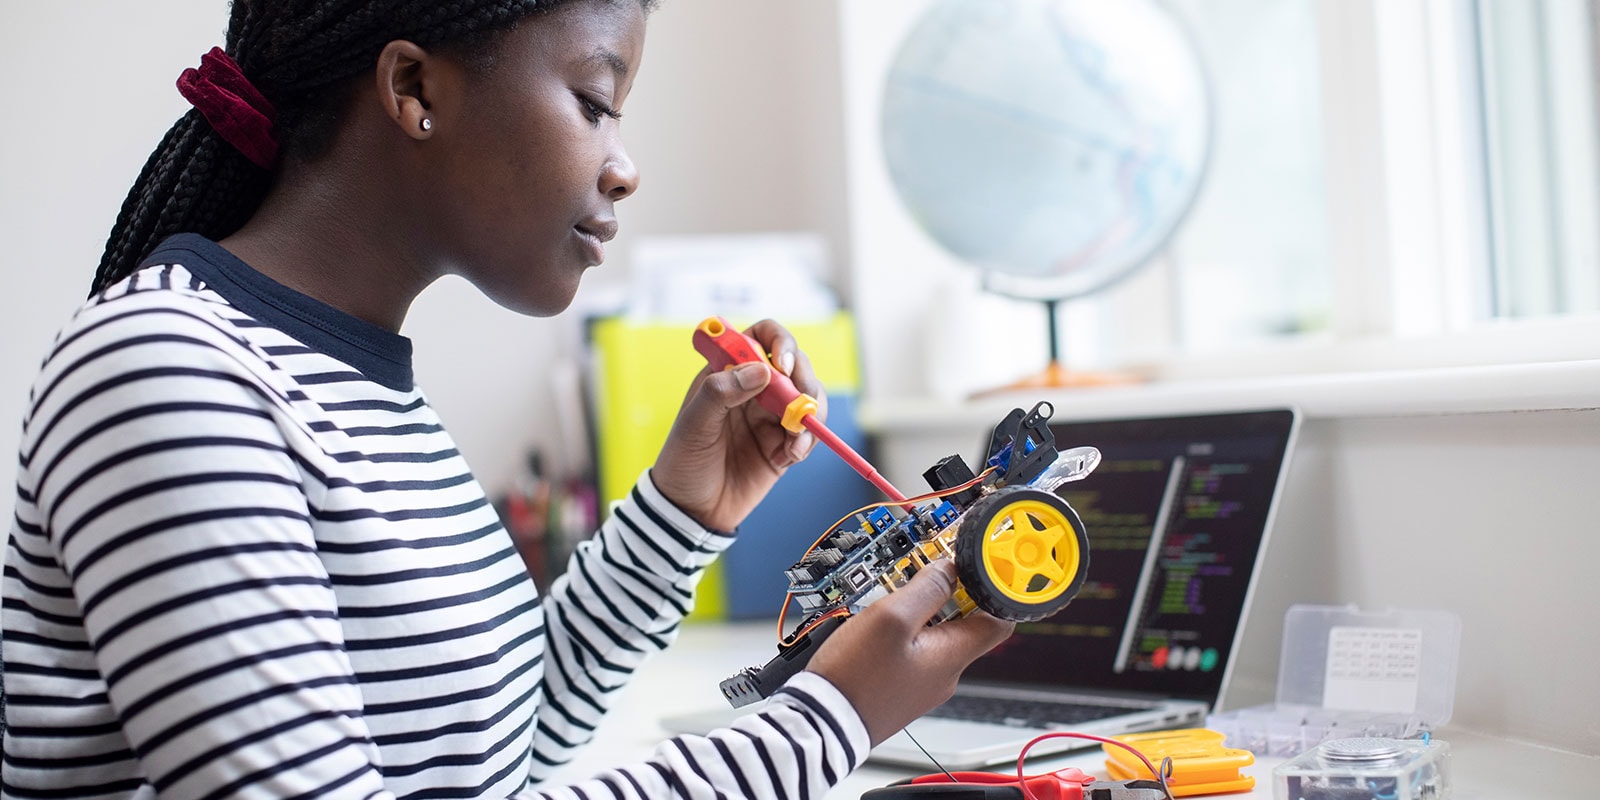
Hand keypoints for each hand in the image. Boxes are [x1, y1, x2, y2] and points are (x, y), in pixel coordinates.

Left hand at [652, 319, 824, 531]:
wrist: (690, 510)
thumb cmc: (683, 462)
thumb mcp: (694, 424)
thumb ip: (721, 392)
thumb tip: (762, 369)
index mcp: (728, 371)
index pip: (763, 336)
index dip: (779, 342)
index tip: (782, 364)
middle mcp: (754, 388)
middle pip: (797, 365)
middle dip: (805, 382)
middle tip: (800, 407)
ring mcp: (771, 416)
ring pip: (809, 398)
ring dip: (811, 416)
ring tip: (794, 443)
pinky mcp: (783, 445)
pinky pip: (809, 433)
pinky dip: (807, 442)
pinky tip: (788, 458)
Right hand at [806, 560, 1015, 745]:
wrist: (822, 724)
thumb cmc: (855, 678)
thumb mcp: (892, 618)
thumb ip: (927, 589)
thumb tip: (950, 570)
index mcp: (952, 656)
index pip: (1000, 620)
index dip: (993, 590)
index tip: (976, 569)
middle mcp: (943, 674)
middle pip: (964, 624)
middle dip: (944, 594)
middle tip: (917, 575)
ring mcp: (921, 684)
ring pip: (934, 636)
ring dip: (917, 612)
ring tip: (886, 600)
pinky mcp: (900, 688)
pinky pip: (912, 651)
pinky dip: (900, 632)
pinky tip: (874, 626)